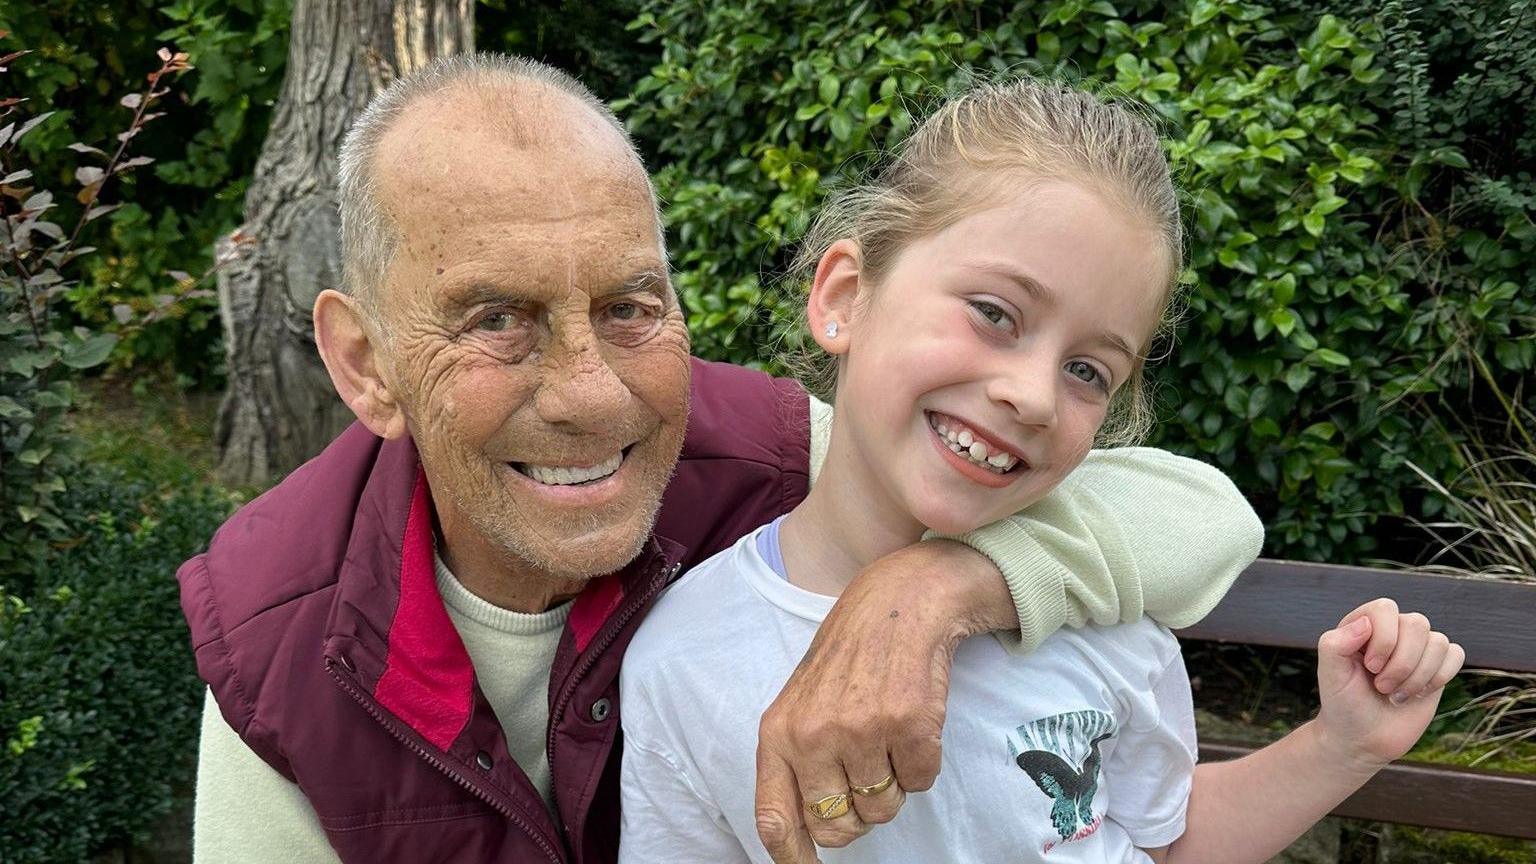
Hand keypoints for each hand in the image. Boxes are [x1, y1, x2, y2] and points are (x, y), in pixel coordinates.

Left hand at [753, 540, 1011, 862]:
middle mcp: (814, 735)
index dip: (793, 856)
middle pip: (837, 826)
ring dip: (892, 783)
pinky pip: (921, 782)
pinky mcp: (909, 725)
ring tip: (886, 734)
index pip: (775, 820)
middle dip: (857, 811)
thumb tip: (802, 837)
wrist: (898, 604)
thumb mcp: (800, 704)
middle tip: (865, 769)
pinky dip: (922, 762)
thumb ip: (794, 764)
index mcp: (778, 734)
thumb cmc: (847, 661)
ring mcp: (862, 730)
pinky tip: (911, 722)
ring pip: (883, 808)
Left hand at [1314, 598, 1464, 767]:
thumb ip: (1335, 644)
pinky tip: (1418, 693)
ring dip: (1418, 676)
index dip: (1384, 639)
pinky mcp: (1437, 666)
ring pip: (1438, 641)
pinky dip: (1439, 677)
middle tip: (1381, 686)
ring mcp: (1417, 648)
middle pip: (1417, 624)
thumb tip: (1365, 622)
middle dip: (1402, 663)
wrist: (1364, 738)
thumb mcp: (1330, 674)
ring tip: (1395, 694)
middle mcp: (1393, 630)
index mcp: (1363, 624)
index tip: (1370, 667)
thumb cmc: (1344, 703)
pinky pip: (1456, 654)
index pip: (1385, 608)